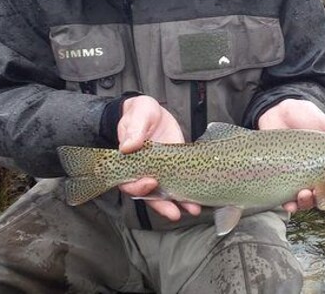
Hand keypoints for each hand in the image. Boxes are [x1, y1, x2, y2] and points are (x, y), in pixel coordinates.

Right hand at [116, 95, 200, 220]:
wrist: (151, 112)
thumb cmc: (139, 113)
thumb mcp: (138, 115)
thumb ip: (133, 130)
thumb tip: (127, 146)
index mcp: (129, 162)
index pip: (128, 182)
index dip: (138, 186)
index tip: (151, 182)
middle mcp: (143, 172)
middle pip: (148, 195)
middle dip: (161, 205)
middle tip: (174, 211)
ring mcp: (159, 172)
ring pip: (165, 194)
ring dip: (178, 204)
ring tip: (192, 209)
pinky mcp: (174, 169)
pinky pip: (179, 184)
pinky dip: (187, 194)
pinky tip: (197, 200)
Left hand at [258, 99, 324, 212]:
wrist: (278, 111)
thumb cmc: (306, 118)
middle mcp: (317, 175)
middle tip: (321, 194)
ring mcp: (299, 178)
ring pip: (308, 200)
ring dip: (308, 203)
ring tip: (304, 194)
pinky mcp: (282, 179)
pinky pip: (287, 199)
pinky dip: (290, 205)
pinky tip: (289, 204)